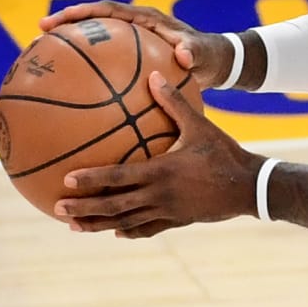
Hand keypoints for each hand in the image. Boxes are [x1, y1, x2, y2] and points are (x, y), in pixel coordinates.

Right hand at [40, 0, 238, 89]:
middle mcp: (134, 25)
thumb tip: (184, 56)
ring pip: (96, 41)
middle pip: (93, 21)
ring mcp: (132, 41)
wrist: (217, 62)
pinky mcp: (133, 58)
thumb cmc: (210, 57)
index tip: (56, 22)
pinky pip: (107, 62)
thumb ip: (195, 52)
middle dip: (66, 26)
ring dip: (73, 48)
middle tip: (39, 35)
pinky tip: (74, 91)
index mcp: (145, 18)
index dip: (80, 14)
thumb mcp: (204, 54)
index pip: (106, 10)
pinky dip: (91, 71)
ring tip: (45, 59)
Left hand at [53, 72, 261, 236]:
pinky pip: (147, 229)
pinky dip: (129, 230)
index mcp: (160, 172)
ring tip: (74, 226)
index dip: (91, 180)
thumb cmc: (224, 152)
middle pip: (114, 206)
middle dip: (84, 209)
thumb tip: (153, 75)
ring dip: (97, 224)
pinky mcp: (177, 221)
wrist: (249, 186)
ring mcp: (167, 212)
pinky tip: (115, 231)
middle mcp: (159, 196)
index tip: (66, 180)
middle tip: (57, 209)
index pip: (118, 177)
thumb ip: (174, 102)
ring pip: (125, 222)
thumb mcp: (200, 125)